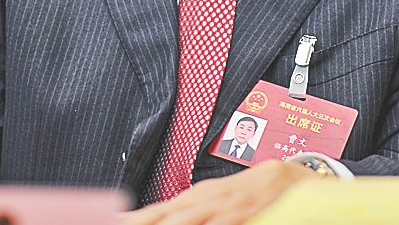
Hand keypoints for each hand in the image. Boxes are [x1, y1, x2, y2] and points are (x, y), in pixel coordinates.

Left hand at [120, 160, 322, 224]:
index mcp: (195, 199)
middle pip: (165, 213)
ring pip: (188, 217)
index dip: (134, 220)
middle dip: (142, 222)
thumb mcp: (216, 205)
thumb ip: (190, 216)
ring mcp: (224, 203)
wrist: (287, 178)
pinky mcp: (246, 209)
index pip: (156, 212)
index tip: (111, 222)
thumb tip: (161, 221)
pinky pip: (225, 220)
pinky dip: (213, 223)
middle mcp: (205, 199)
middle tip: (118, 224)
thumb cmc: (248, 196)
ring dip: (168, 223)